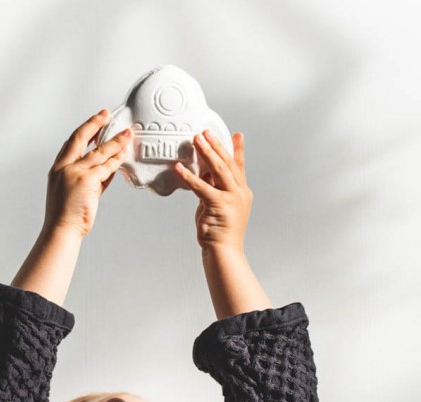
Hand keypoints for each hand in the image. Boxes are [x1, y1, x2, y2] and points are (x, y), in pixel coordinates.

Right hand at [43, 109, 133, 238]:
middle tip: (106, 114)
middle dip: (94, 124)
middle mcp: (64, 167)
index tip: (94, 123)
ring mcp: (75, 172)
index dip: (84, 131)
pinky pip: (105, 167)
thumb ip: (89, 180)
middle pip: (80, 138)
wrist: (62, 230)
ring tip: (127, 134)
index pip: (71, 144)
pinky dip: (116, 160)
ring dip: (114, 141)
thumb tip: (108, 171)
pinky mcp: (87, 180)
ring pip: (98, 152)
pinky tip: (124, 154)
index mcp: (57, 169)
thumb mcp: (73, 193)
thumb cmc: (66, 216)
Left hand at [175, 130, 251, 251]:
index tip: (237, 134)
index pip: (239, 166)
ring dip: (206, 153)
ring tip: (196, 139)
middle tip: (205, 131)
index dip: (237, 149)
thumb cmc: (219, 231)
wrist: (224, 251)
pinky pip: (201, 187)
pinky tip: (179, 168)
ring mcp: (231, 198)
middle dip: (216, 145)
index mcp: (241, 192)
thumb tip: (204, 174)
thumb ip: (214, 189)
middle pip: (227, 163)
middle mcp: (239, 192)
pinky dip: (189, 177)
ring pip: (218, 170)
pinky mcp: (219, 205)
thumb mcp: (217, 205)